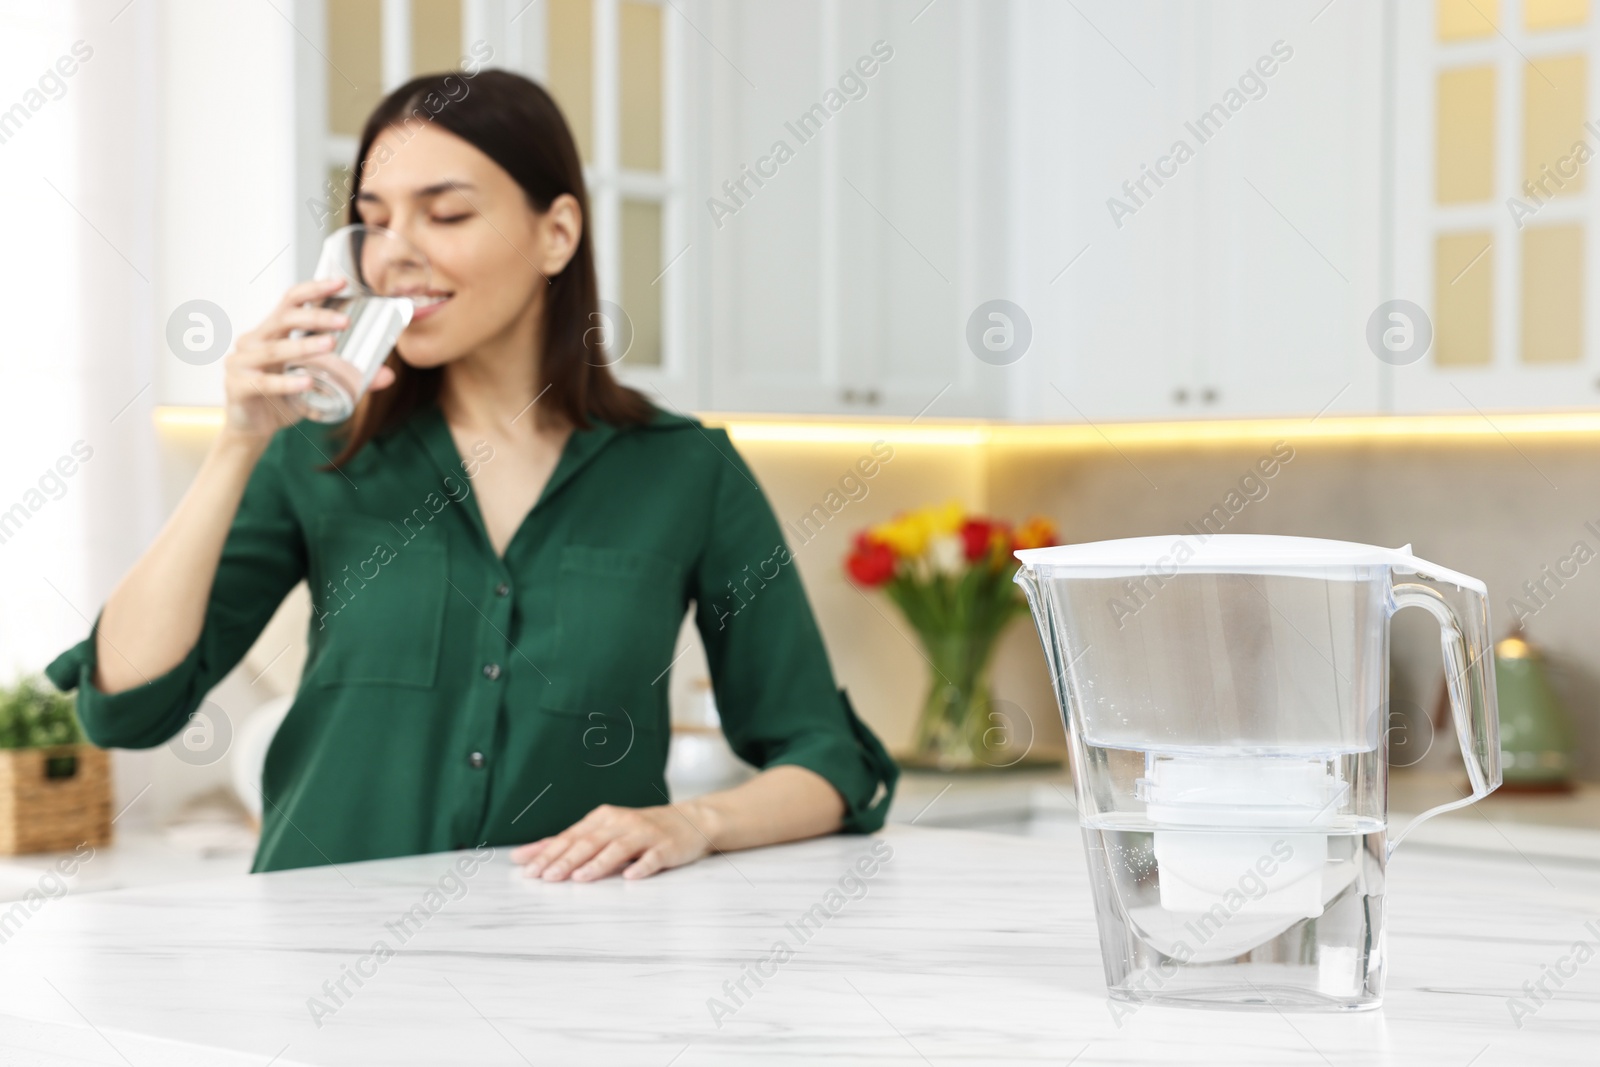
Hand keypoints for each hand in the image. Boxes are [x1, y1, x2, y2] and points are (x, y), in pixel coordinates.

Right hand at [219, 278, 397, 440]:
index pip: (290, 300)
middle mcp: (254, 340)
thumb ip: (350, 377)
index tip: (340, 283)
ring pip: (275, 349)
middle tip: (344, 322)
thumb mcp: (317, 383)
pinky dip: (288, 382)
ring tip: (330, 345)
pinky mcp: (238, 386)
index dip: (314, 289)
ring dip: (304, 346)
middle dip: (315, 317)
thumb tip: (388, 375)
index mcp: (272, 331)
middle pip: (284, 318)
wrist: (252, 427)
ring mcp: (242, 362)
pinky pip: (265, 382)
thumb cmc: (284, 397)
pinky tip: (307, 382)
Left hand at [509, 802, 716, 881]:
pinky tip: (630, 876)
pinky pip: (652, 858)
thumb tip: (522, 856)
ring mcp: (645, 835)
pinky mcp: (665, 847)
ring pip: (618, 849)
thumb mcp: (602, 832)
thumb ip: (565, 844)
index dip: (548, 853)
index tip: (527, 870)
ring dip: (598, 863)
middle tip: (546, 877)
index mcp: (602, 819)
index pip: (570, 837)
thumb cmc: (638, 831)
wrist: (689, 821)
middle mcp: (621, 823)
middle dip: (566, 859)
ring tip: (580, 877)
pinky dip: (641, 867)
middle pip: (590, 842)